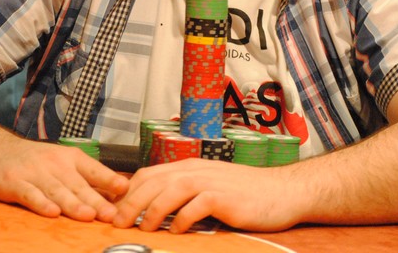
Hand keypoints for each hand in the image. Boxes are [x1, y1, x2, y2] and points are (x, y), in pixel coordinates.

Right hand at [0, 139, 128, 222]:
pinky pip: (30, 195)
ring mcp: (34, 173)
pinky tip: (52, 213)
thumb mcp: (64, 162)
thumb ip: (87, 178)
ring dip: (73, 204)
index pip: (93, 169)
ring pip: (57, 191)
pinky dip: (41, 204)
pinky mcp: (14, 183)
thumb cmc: (37, 161)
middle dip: (95, 200)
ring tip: (88, 215)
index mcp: (70, 158)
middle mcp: (55, 164)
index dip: (109, 179)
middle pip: (77, 184)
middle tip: (110, 213)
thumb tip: (117, 193)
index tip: (125, 188)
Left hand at [113, 158, 302, 232]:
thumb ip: (184, 192)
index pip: (149, 173)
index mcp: (189, 166)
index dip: (128, 191)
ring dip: (151, 210)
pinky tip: (175, 231)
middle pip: (153, 181)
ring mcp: (211, 181)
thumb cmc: (246, 193)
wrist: (282, 191)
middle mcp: (197, 169)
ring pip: (170, 190)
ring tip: (141, 228)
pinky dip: (181, 218)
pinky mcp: (224, 197)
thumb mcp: (210, 186)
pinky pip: (195, 205)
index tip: (115, 210)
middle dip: (131, 203)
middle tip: (117, 223)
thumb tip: (153, 208)